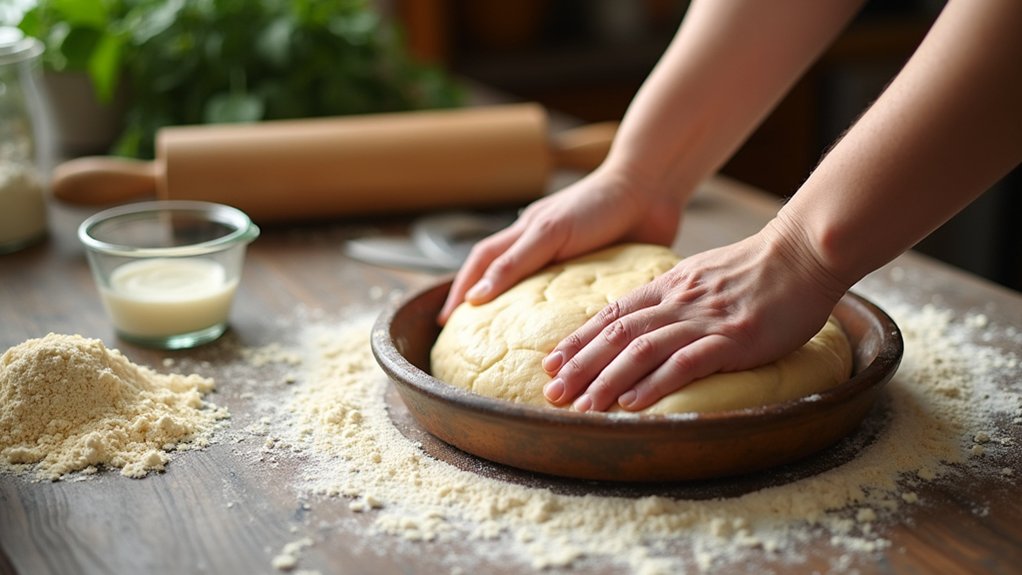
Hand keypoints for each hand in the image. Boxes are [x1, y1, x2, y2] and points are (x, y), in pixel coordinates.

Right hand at [437, 166, 683, 323]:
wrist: (650, 190)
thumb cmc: (597, 204)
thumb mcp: (549, 233)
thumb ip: (514, 263)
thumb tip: (476, 298)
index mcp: (526, 235)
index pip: (482, 265)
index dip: (461, 291)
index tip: (446, 320)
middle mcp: (543, 250)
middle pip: (504, 280)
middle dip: (484, 307)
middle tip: (471, 340)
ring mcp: (570, 263)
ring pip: (538, 296)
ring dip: (524, 320)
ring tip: (511, 349)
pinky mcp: (598, 276)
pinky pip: (575, 303)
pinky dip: (564, 321)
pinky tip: (564, 341)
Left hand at [541, 217, 848, 411]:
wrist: (803, 253)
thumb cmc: (757, 268)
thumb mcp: (701, 274)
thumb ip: (673, 295)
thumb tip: (645, 317)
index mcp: (668, 286)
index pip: (612, 315)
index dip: (579, 340)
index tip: (553, 362)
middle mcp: (678, 302)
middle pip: (617, 335)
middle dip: (580, 366)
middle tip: (553, 392)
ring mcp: (704, 320)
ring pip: (642, 350)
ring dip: (607, 380)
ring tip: (584, 406)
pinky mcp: (732, 339)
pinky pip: (685, 362)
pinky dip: (655, 384)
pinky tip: (633, 404)